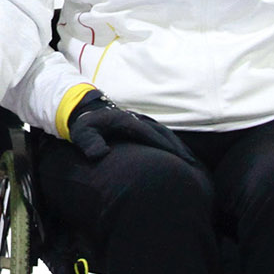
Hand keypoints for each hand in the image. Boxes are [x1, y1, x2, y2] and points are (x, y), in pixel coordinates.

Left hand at [67, 92, 194, 164]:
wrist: (82, 110)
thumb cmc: (83, 125)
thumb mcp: (83, 134)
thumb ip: (90, 144)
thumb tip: (101, 154)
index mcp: (125, 121)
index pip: (148, 133)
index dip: (162, 144)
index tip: (176, 157)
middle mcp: (135, 119)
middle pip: (161, 132)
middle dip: (176, 147)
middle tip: (191, 162)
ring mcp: (138, 120)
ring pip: (162, 131)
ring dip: (176, 145)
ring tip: (190, 160)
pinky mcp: (138, 124)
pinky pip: (158, 132)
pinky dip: (170, 141)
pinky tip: (177, 152)